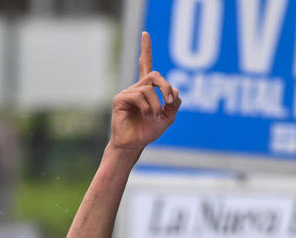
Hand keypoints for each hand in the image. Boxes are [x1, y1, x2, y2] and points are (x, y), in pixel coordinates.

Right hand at [108, 33, 180, 153]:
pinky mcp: (120, 99)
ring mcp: (128, 92)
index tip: (145, 34)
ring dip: (157, 104)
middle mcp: (136, 88)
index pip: (145, 65)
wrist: (133, 144)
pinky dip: (147, 108)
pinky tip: (146, 116)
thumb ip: (174, 104)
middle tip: (169, 102)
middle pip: (154, 75)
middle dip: (166, 87)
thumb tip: (175, 90)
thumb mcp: (168, 117)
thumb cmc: (148, 131)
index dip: (146, 49)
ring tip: (154, 117)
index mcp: (146, 89)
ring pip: (149, 89)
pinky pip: (139, 96)